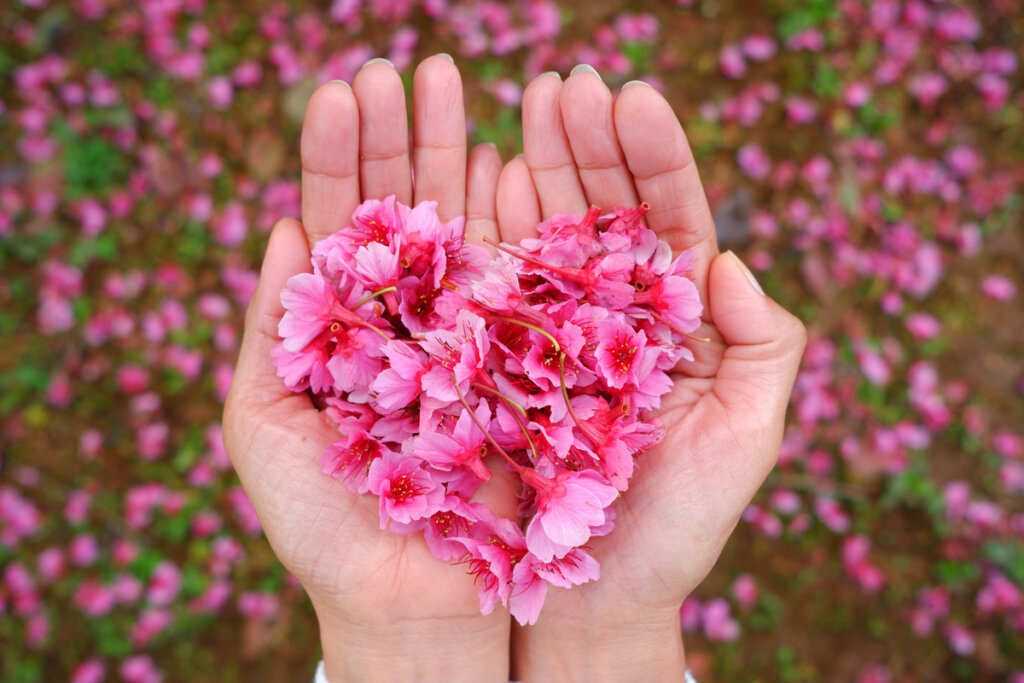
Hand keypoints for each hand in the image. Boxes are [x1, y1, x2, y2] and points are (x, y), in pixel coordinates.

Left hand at [223, 56, 515, 681]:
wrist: (415, 606)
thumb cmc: (324, 531)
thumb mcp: (263, 427)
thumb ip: (264, 330)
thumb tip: (278, 227)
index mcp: (349, 328)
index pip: (345, 223)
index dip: (343, 158)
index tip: (345, 90)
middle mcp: (415, 321)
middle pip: (412, 211)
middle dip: (409, 137)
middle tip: (415, 65)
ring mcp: (475, 338)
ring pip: (471, 232)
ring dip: (463, 159)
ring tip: (461, 88)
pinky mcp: (528, 367)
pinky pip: (526, 285)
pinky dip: (519, 224)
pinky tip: (512, 161)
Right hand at [502, 67, 806, 679]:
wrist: (590, 599)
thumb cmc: (675, 528)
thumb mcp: (747, 439)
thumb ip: (764, 347)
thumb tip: (731, 256)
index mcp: (675, 321)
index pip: (669, 220)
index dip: (653, 158)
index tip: (632, 97)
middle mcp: (608, 314)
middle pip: (600, 208)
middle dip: (586, 141)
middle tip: (565, 81)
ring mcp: (546, 331)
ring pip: (542, 231)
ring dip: (534, 162)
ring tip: (522, 100)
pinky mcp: (493, 360)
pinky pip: (488, 283)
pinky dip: (485, 226)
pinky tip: (481, 172)